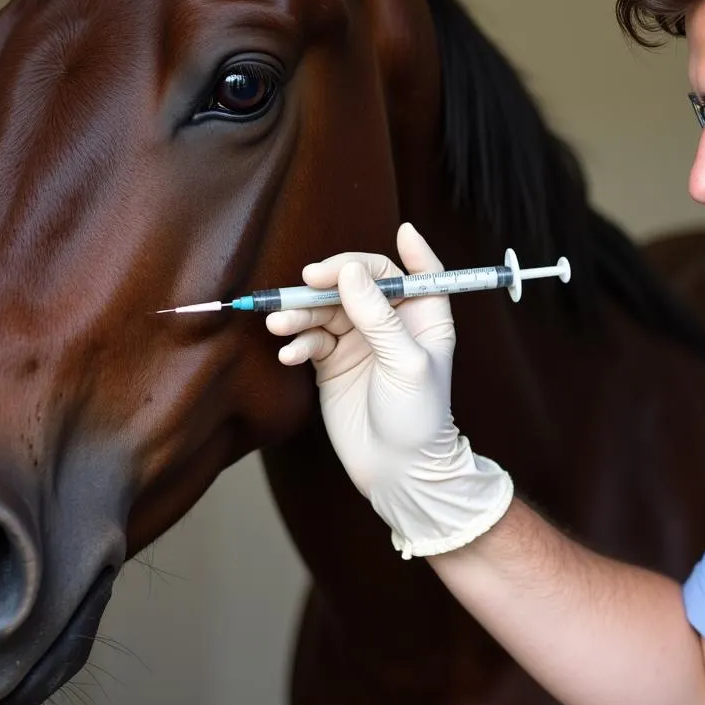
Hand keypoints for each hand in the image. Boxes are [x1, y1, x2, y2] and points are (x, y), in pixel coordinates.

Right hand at [266, 222, 512, 557]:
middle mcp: (391, 322)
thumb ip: (378, 316)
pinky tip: (289, 355)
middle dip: (329, 282)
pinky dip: (298, 342)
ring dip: (301, 313)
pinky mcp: (333, 361)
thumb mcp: (405, 363)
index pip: (415, 272)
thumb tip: (349, 271)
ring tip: (280, 324)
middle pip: (357, 283)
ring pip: (326, 309)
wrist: (397, 472)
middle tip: (305, 282)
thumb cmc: (419, 418)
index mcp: (423, 317)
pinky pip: (311, 338)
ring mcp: (359, 340)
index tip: (401, 232)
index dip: (410, 251)